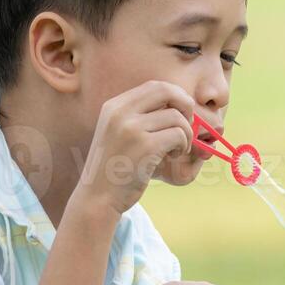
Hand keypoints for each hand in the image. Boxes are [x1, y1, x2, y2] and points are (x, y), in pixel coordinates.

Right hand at [77, 81, 194, 215]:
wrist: (98, 198)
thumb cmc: (115, 168)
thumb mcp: (119, 134)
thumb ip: (140, 116)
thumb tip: (181, 102)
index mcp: (114, 106)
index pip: (155, 86)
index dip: (175, 96)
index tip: (182, 113)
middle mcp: (121, 112)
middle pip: (167, 91)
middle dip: (185, 106)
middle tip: (187, 126)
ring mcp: (131, 128)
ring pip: (177, 117)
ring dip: (186, 133)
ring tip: (177, 149)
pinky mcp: (144, 146)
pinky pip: (178, 135)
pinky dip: (183, 146)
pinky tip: (172, 157)